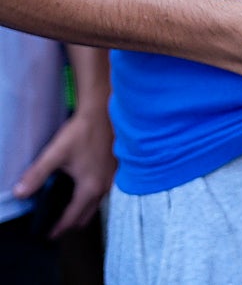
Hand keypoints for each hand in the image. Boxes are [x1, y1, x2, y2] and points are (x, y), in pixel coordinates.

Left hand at [12, 104, 114, 238]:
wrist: (104, 112)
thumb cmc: (81, 132)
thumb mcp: (55, 154)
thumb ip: (37, 174)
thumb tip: (19, 193)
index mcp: (90, 187)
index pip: (73, 216)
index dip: (60, 228)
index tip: (50, 235)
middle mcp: (104, 186)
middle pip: (87, 214)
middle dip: (72, 223)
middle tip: (58, 226)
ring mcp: (113, 178)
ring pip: (97, 204)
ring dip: (83, 211)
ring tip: (69, 210)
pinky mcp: (116, 169)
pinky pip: (104, 192)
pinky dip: (92, 198)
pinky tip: (85, 190)